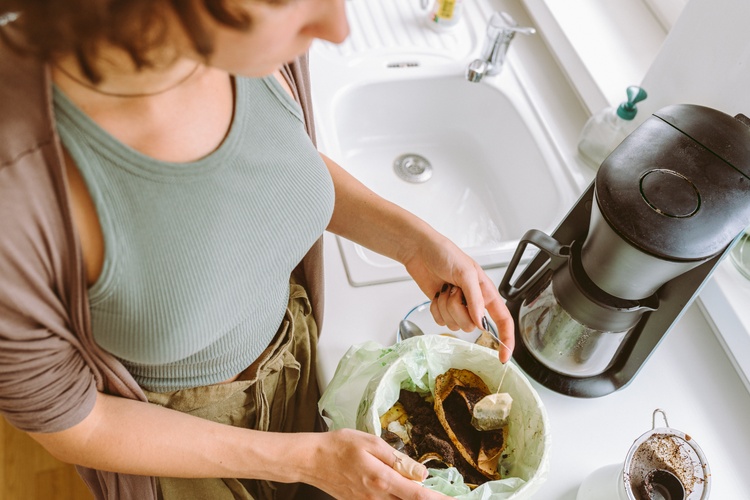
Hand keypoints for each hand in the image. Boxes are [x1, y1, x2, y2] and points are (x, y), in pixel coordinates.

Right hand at [301, 429, 448, 498]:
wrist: (311, 460)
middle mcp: (376, 497)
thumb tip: (422, 473)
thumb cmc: (340, 445)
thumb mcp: (371, 443)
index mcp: (382, 480)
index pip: (418, 495)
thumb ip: (398, 459)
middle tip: (448, 497)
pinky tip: (402, 491)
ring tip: (423, 490)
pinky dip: (397, 499)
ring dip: (412, 498)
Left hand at [401, 233, 514, 362]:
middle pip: (473, 326)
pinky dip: (436, 309)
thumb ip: (475, 298)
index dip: (506, 340)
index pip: (503, 321)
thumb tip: (481, 323)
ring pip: (455, 325)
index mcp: (486, 292)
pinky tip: (437, 294)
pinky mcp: (442, 308)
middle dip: (459, 310)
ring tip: (445, 289)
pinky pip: (441, 322)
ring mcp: (457, 307)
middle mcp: (474, 302)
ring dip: (446, 307)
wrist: (420, 251)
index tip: (503, 357)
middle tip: (454, 290)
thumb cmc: (446, 254)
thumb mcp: (466, 272)